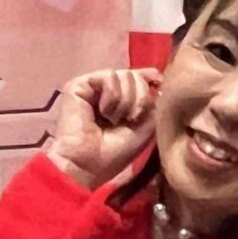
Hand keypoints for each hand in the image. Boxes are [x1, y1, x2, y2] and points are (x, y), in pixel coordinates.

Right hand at [48, 66, 161, 190]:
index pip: (136, 78)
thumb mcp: (145, 127)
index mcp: (119, 102)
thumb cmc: (115, 152)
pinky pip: (109, 76)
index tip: (159, 80)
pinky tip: (104, 112)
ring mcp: (92, 87)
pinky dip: (113, 96)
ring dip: (127, 101)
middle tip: (131, 119)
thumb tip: (157, 79)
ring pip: (125, 75)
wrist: (87, 164)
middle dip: (141, 97)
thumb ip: (152, 102)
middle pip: (135, 76)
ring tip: (114, 120)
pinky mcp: (78, 84)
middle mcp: (105, 92)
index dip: (148, 76)